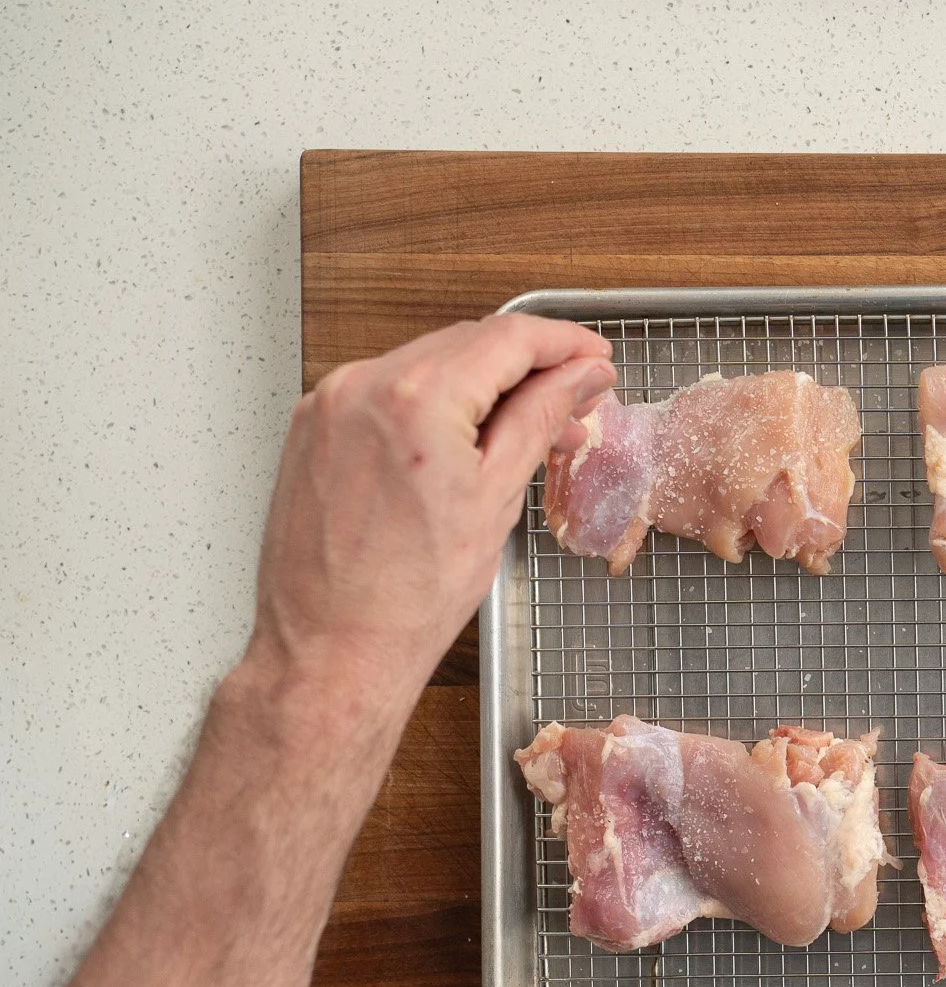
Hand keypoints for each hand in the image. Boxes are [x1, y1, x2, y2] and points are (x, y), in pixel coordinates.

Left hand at [244, 314, 613, 717]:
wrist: (331, 649)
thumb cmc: (407, 598)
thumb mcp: (496, 500)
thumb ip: (541, 420)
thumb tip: (579, 378)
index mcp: (414, 399)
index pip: (507, 337)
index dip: (563, 342)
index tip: (593, 356)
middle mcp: (362, 387)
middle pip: (466, 343)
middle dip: (527, 366)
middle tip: (574, 399)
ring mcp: (329, 404)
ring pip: (426, 364)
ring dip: (481, 385)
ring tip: (523, 430)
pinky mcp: (313, 427)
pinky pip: (387, 391)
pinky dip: (433, 403)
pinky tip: (464, 440)